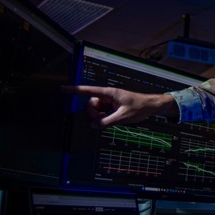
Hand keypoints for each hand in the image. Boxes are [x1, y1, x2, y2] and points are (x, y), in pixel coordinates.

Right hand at [61, 85, 176, 127]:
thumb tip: (94, 125)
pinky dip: (105, 117)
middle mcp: (107, 95)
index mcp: (109, 93)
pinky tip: (115, 118)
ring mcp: (109, 101)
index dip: (74, 90)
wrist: (152, 106)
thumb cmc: (140, 107)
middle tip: (106, 118)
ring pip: (96, 110)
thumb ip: (107, 122)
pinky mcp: (112, 106)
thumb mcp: (123, 117)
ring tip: (114, 118)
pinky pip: (102, 113)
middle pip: (90, 104)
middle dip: (94, 113)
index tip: (63, 89)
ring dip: (101, 116)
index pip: (88, 91)